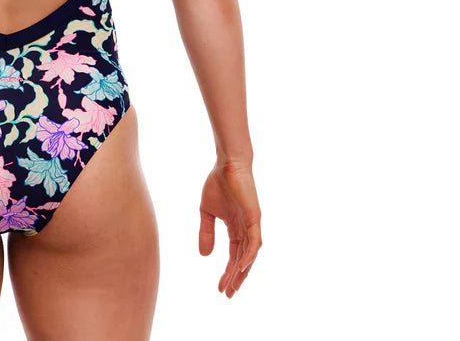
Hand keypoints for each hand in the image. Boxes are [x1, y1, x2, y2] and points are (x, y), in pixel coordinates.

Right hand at [198, 160, 261, 297]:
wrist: (227, 165)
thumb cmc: (218, 184)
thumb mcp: (207, 212)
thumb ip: (206, 233)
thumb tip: (204, 256)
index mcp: (235, 228)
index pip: (234, 256)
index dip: (228, 272)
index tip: (220, 288)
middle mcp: (246, 230)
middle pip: (243, 260)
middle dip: (236, 278)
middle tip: (229, 294)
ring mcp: (252, 225)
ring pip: (249, 254)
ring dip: (243, 271)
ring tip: (234, 285)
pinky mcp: (254, 218)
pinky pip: (255, 241)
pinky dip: (250, 254)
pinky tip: (243, 266)